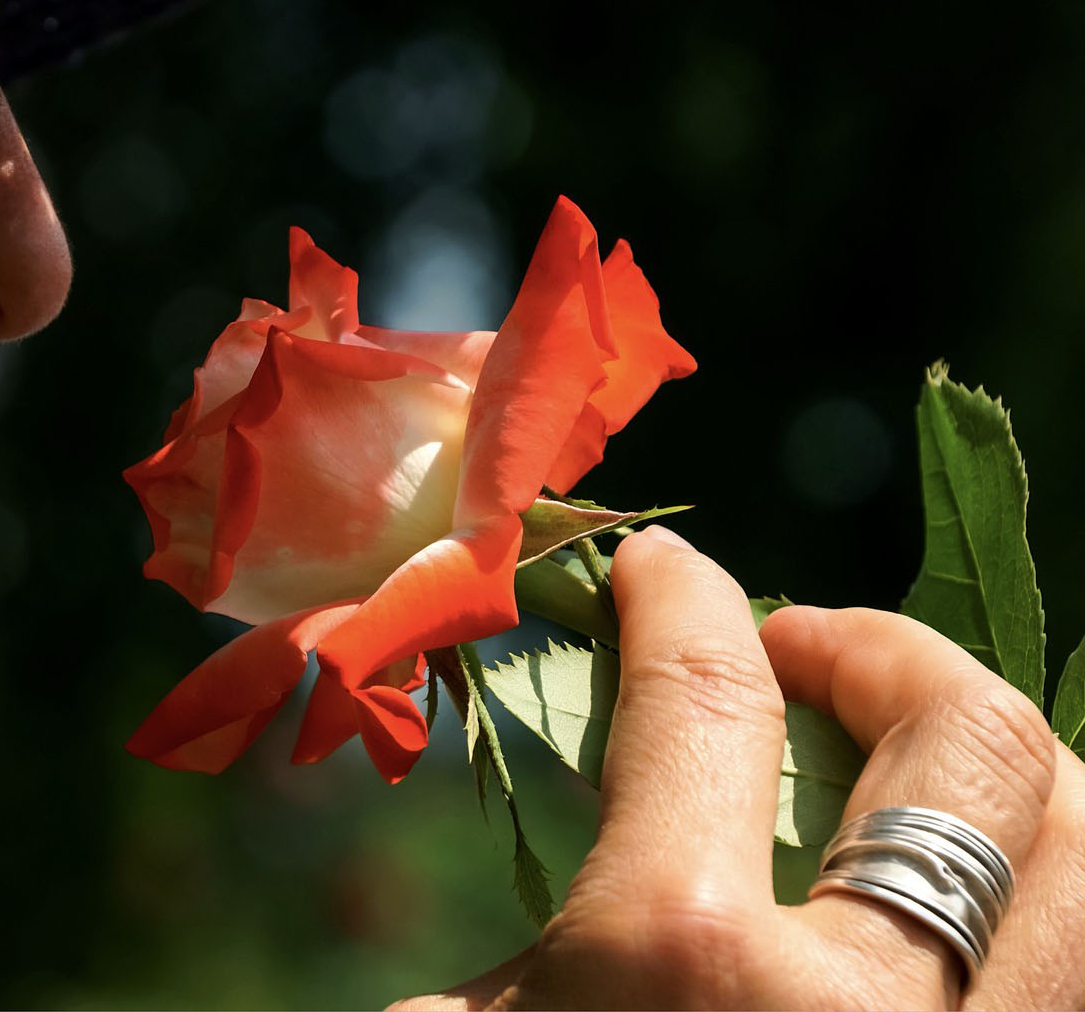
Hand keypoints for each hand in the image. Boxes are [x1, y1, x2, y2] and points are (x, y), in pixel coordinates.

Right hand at [393, 526, 1084, 1009]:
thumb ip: (513, 895)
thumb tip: (541, 742)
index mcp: (684, 960)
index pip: (708, 701)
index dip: (682, 601)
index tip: (659, 572)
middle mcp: (867, 999)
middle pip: (965, 738)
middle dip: (879, 649)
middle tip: (793, 652)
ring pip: (1082, 836)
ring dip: (989, 752)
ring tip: (892, 748)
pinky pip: (1079, 944)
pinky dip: (1035, 865)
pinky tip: (946, 864)